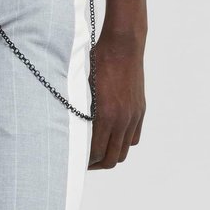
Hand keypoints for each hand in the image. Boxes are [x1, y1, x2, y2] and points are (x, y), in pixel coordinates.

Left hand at [88, 34, 145, 168]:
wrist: (123, 45)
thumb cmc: (98, 62)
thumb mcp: (82, 88)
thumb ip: (79, 112)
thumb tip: (70, 131)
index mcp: (105, 116)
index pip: (95, 153)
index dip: (85, 162)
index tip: (77, 161)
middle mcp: (121, 120)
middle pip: (111, 158)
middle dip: (97, 164)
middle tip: (86, 162)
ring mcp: (132, 116)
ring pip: (123, 151)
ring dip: (111, 155)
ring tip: (99, 152)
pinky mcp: (140, 110)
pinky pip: (134, 138)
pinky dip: (123, 143)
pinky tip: (113, 138)